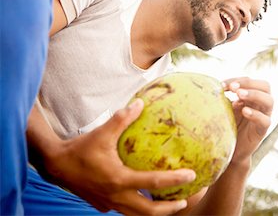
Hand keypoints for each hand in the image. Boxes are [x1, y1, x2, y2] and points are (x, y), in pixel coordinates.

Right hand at [43, 99, 195, 214]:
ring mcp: (108, 203)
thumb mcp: (102, 132)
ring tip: (169, 204)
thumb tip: (140, 103)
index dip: (174, 180)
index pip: (153, 182)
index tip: (192, 175)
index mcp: (118, 179)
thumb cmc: (80, 148)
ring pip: (136, 214)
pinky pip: (124, 209)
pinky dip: (137, 207)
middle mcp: (115, 195)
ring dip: (154, 211)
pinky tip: (143, 197)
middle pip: (148, 211)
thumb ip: (122, 118)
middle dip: (168, 209)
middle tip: (184, 200)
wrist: (55, 165)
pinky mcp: (102, 204)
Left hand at [222, 77, 272, 163]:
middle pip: (265, 86)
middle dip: (249, 84)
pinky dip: (256, 114)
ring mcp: (264, 116)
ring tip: (239, 95)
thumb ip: (223, 97)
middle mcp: (261, 104)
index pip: (250, 81)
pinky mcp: (262, 130)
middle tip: (233, 88)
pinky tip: (244, 111)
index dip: (237, 80)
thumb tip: (212, 86)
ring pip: (269, 101)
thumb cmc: (227, 124)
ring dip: (254, 94)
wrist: (230, 150)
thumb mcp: (224, 108)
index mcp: (252, 96)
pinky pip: (265, 120)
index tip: (222, 85)